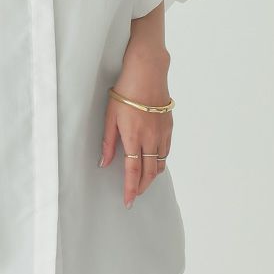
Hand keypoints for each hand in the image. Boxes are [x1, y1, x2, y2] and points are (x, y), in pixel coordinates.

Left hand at [100, 61, 172, 208]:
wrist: (147, 72)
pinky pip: (166, 150)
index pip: (132, 171)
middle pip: (149, 172)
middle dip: (142, 186)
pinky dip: (160, 161)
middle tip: (135, 195)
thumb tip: (104, 163)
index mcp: (133, 137)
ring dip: (152, 176)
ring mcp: (162, 132)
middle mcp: (150, 138)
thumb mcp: (110, 115)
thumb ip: (108, 142)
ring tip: (143, 181)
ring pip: (160, 163)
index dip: (130, 188)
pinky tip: (155, 162)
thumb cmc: (125, 91)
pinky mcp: (169, 126)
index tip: (128, 201)